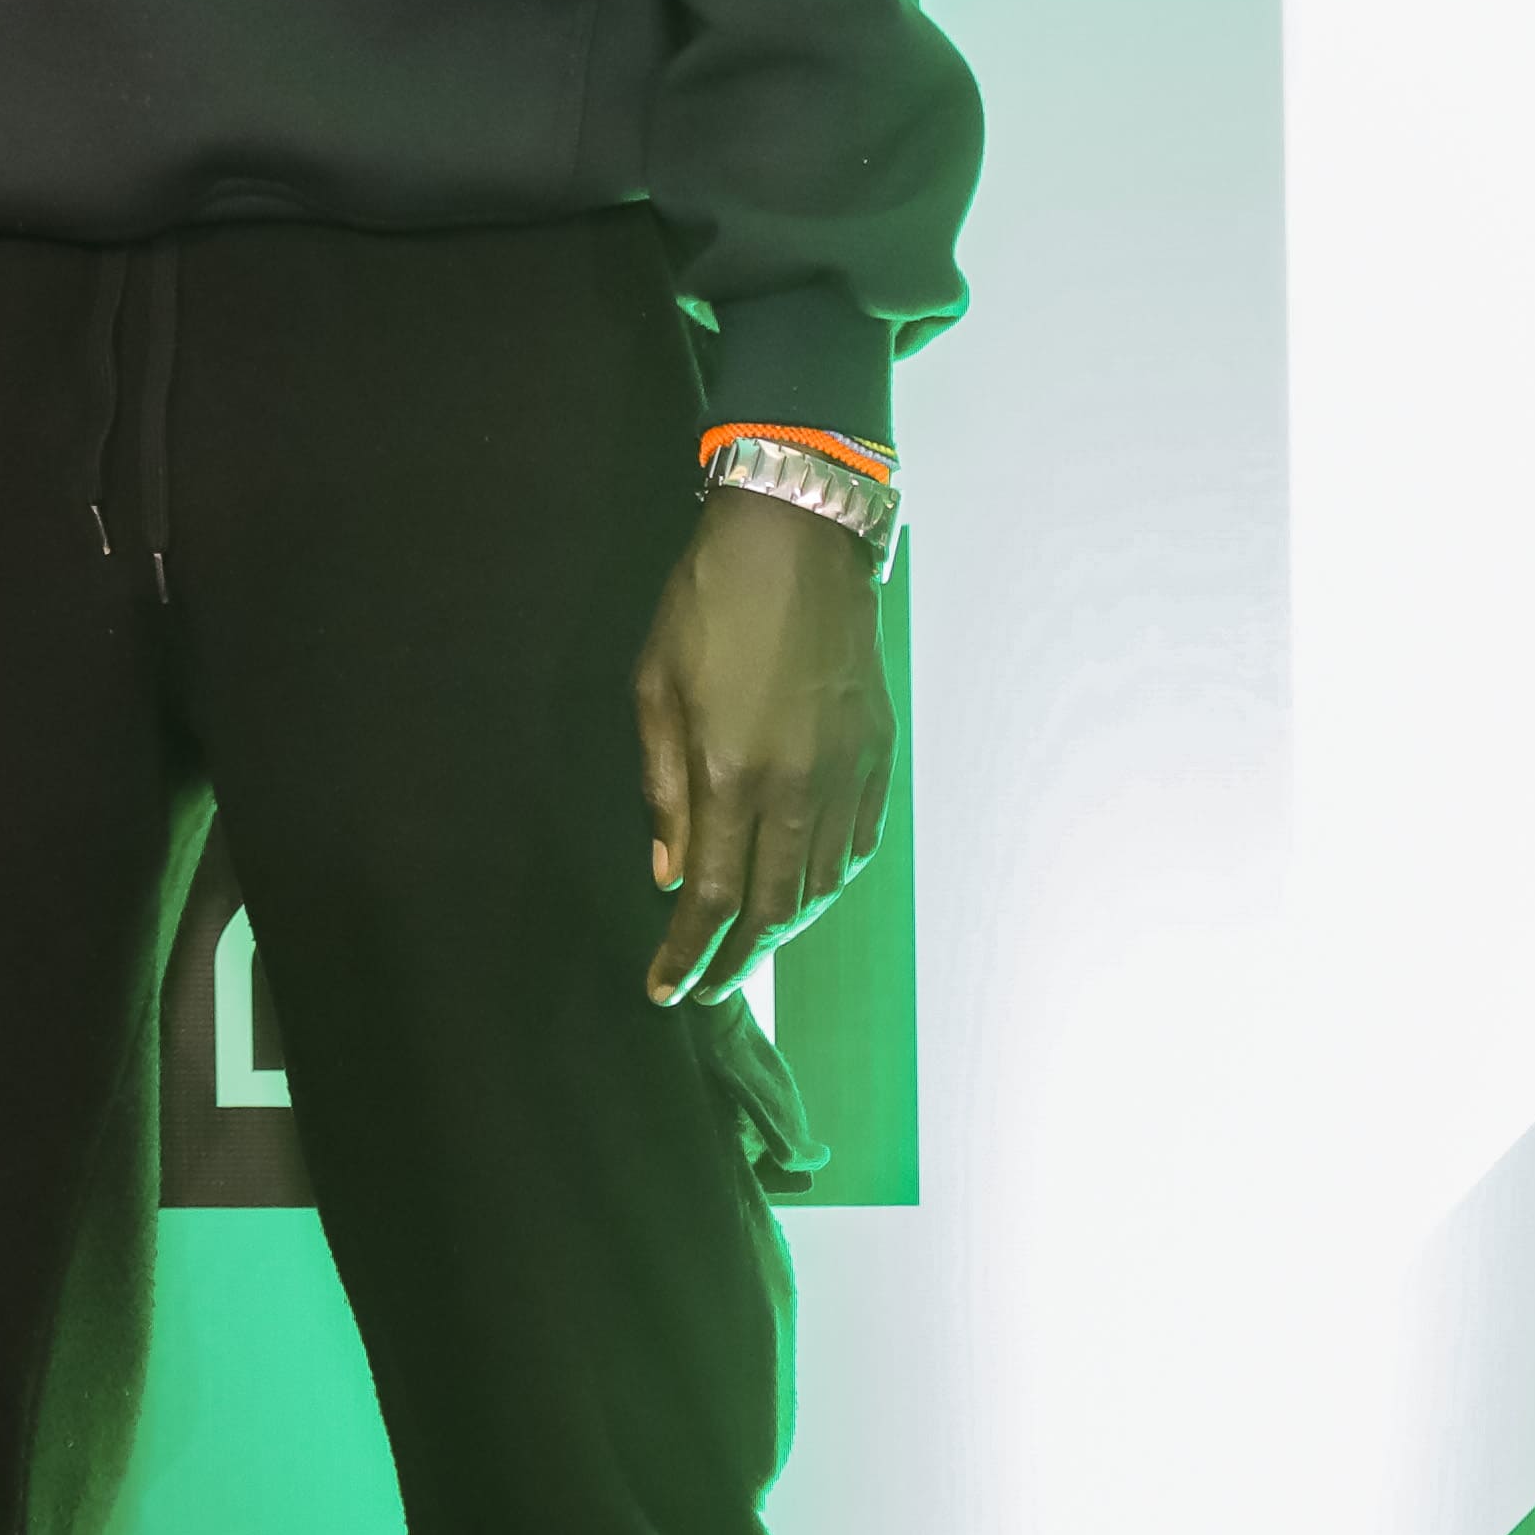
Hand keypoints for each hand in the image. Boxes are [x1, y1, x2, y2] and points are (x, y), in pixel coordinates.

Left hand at [631, 481, 893, 1004]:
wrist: (799, 543)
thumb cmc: (708, 604)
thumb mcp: (655, 686)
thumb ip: (662, 787)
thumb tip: (666, 874)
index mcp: (733, 775)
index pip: (708, 897)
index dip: (687, 953)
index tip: (666, 991)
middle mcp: (798, 791)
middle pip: (769, 907)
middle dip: (735, 959)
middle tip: (708, 989)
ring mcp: (847, 777)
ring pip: (821, 887)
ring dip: (783, 929)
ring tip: (748, 949)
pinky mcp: (879, 759)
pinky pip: (858, 849)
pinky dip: (830, 886)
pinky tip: (807, 895)